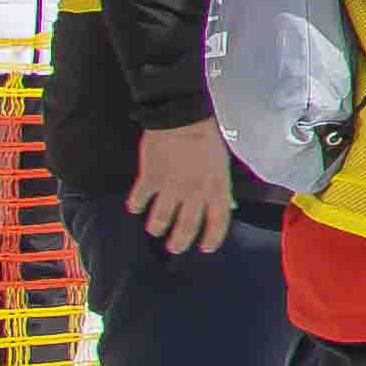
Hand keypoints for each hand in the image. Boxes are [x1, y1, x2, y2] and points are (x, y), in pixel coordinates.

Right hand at [127, 121, 241, 259]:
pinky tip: (136, 207)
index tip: (206, 247)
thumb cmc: (206, 138)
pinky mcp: (150, 179)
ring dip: (157, 228)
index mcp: (216, 187)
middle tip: (175, 247)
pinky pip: (140, 200)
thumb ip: (222, 187)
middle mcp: (194, 193)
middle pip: (187, 227)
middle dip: (180, 242)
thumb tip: (228, 205)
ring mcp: (171, 188)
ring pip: (161, 220)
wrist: (182, 117)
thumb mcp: (222, 164)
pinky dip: (136, 206)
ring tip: (156, 230)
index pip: (218, 222)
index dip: (213, 238)